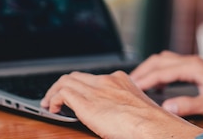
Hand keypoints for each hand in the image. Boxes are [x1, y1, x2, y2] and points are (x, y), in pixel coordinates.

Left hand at [40, 70, 202, 138]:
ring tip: (50, 103)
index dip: (80, 86)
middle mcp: (107, 80)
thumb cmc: (150, 125)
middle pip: (77, 76)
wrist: (152, 127)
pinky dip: (54, 99)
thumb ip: (124, 106)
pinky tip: (53, 109)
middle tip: (56, 98)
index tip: (75, 94)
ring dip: (54, 91)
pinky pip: (62, 93)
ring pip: (66, 80)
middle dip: (63, 86)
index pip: (94, 77)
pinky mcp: (86, 102)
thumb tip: (117, 118)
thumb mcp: (137, 108)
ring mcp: (96, 89)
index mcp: (121, 80)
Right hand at [130, 51, 202, 117]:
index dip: (144, 80)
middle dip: (142, 70)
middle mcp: (191, 61)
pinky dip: (160, 72)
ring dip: (151, 69)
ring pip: (164, 60)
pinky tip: (159, 85)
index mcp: (192, 66)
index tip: (130, 87)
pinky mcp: (197, 69)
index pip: (160, 71)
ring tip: (139, 83)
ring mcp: (194, 63)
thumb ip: (188, 105)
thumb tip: (166, 107)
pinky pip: (172, 65)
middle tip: (128, 83)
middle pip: (159, 60)